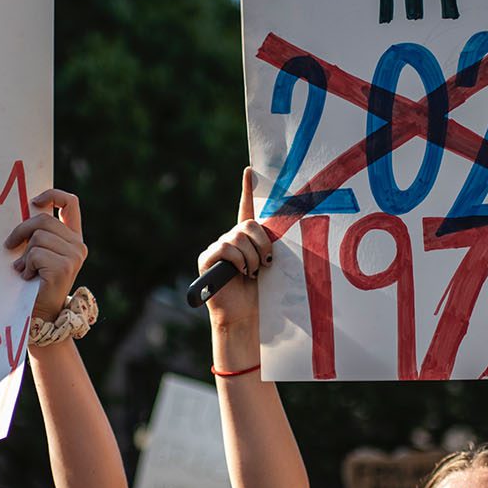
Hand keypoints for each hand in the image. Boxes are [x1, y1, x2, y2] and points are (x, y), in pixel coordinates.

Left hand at [4, 188, 87, 321]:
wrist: (43, 313)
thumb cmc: (36, 281)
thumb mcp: (41, 253)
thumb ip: (40, 234)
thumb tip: (22, 213)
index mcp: (74, 237)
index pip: (70, 203)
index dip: (52, 194)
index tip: (34, 201)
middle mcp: (78, 245)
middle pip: (43, 219)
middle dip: (21, 230)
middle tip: (10, 245)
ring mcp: (73, 256)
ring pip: (37, 237)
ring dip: (24, 254)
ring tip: (25, 269)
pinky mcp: (64, 267)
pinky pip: (35, 254)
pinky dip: (26, 266)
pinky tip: (29, 277)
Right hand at [195, 168, 272, 326]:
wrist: (244, 316)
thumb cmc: (261, 294)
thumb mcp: (270, 265)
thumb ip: (270, 246)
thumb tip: (280, 229)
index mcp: (246, 239)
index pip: (246, 208)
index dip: (247, 189)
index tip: (250, 170)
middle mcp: (230, 239)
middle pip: (248, 224)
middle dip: (262, 244)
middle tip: (265, 264)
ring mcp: (217, 248)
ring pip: (238, 237)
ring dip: (251, 258)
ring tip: (251, 274)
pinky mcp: (207, 258)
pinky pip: (225, 248)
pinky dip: (237, 261)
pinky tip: (240, 273)